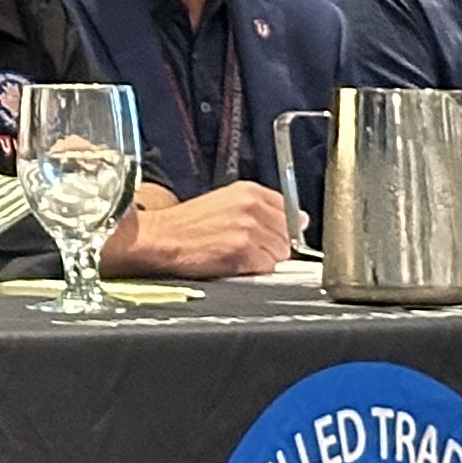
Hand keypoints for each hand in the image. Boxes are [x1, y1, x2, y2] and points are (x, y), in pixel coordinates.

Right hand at [105, 177, 290, 278]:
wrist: (161, 238)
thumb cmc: (187, 224)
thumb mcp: (224, 202)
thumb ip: (262, 208)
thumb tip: (301, 220)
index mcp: (248, 191)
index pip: (290, 210)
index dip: (279, 226)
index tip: (267, 233)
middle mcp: (251, 207)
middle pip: (287, 235)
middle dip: (271, 245)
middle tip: (244, 246)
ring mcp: (249, 229)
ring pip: (279, 254)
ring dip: (262, 260)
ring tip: (236, 254)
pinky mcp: (244, 252)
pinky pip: (266, 269)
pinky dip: (253, 271)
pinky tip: (233, 263)